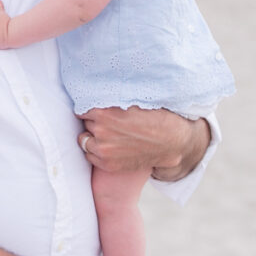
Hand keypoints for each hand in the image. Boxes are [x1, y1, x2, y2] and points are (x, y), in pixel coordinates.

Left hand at [77, 106, 210, 181]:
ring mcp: (104, 150)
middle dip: (94, 121)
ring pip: (85, 140)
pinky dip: (96, 151)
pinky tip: (109, 146)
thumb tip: (95, 91)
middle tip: (109, 122)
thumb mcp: (132, 101)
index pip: (83, 108)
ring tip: (108, 134)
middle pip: (86, 123)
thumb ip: (111, 99)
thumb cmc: (155, 118)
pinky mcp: (108, 164)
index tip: (97, 110)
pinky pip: (90, 156)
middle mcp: (101, 132)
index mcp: (104, 113)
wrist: (172, 142)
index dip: (91, 109)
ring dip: (93, 137)